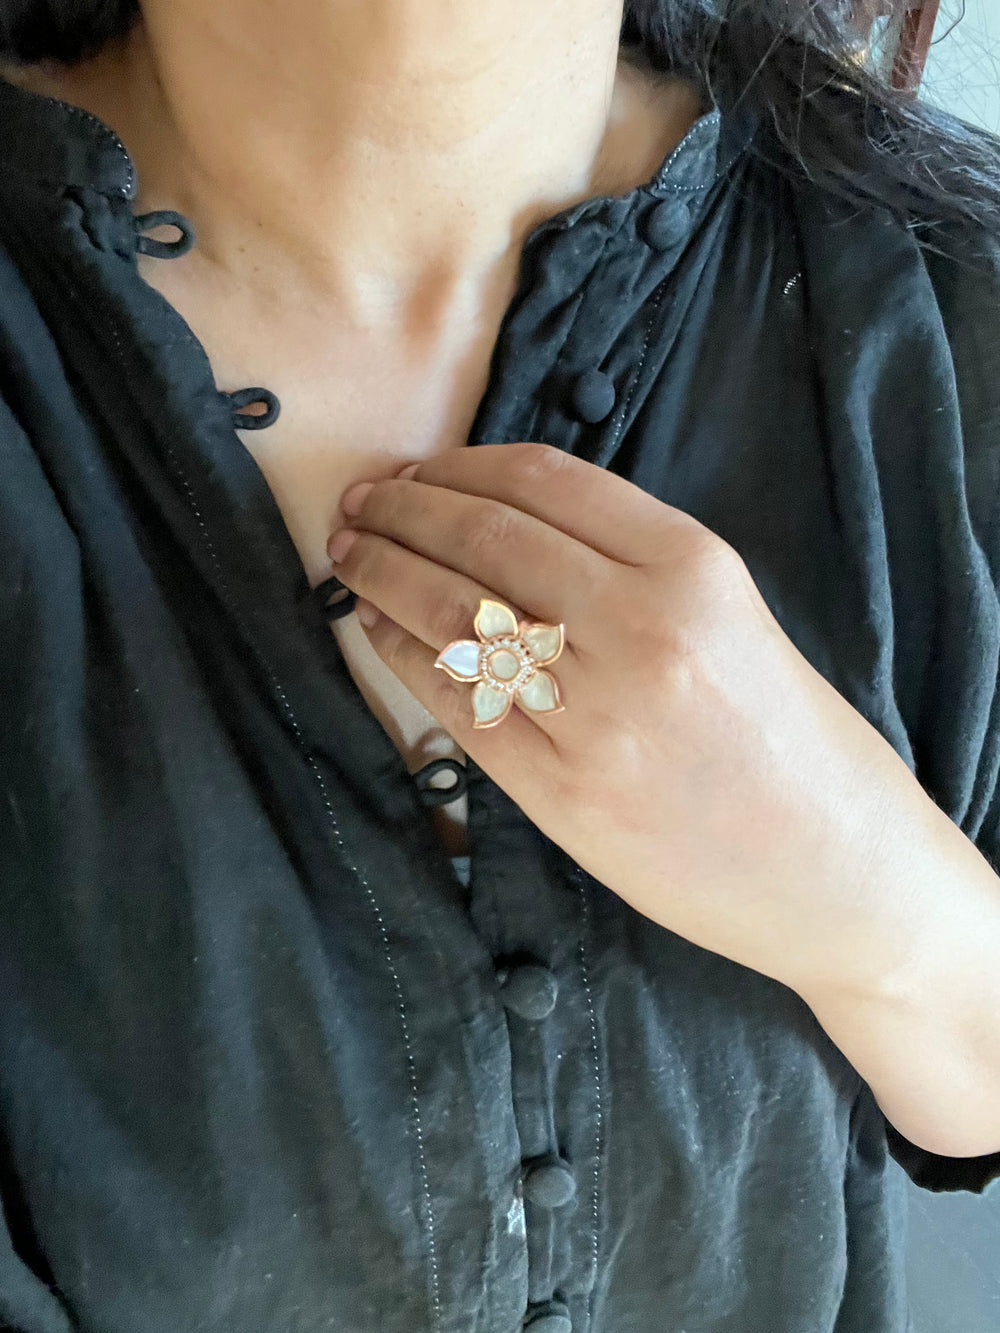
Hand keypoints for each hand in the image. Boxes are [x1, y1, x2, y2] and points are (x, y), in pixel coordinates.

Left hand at [328, 442, 923, 996]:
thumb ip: (628, 561)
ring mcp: (594, 712)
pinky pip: (454, 701)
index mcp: (692, 567)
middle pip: (484, 537)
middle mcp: (639, 626)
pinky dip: (400, 653)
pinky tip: (376, 629)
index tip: (420, 468)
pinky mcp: (558, 789)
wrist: (831, 866)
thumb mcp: (730, 612)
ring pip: (454, 613)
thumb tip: (498, 518)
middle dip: (404, 509)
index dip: (459, 464)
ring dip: (384, 572)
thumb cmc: (786, 735)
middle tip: (360, 503)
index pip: (541, 480)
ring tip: (352, 554)